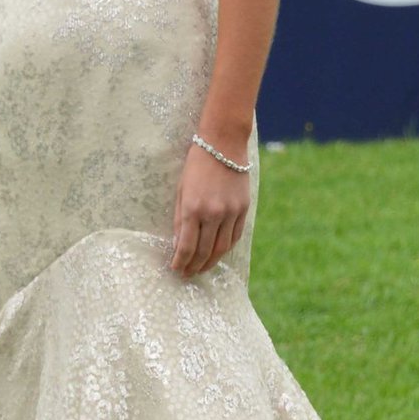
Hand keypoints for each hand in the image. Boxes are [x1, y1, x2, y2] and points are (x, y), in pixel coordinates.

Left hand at [171, 143, 250, 276]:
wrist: (223, 144)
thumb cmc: (196, 165)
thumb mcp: (181, 190)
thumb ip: (180, 219)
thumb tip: (178, 245)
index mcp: (193, 208)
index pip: (186, 247)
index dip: (180, 262)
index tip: (175, 269)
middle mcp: (213, 214)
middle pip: (204, 251)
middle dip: (194, 266)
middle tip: (187, 274)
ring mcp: (231, 212)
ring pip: (221, 248)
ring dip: (210, 262)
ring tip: (201, 269)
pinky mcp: (243, 209)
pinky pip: (234, 236)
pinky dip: (225, 248)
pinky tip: (217, 254)